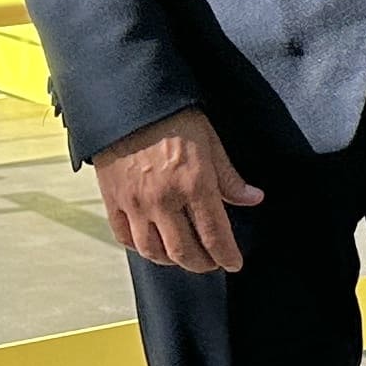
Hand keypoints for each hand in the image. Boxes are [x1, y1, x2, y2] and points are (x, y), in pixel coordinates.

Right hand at [89, 108, 259, 271]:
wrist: (127, 101)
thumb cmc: (172, 115)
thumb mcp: (210, 140)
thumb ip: (229, 177)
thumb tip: (253, 198)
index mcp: (193, 185)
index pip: (214, 235)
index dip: (226, 256)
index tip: (233, 263)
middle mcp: (163, 201)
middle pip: (184, 252)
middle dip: (202, 264)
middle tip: (212, 263)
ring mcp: (135, 204)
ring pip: (153, 251)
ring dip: (172, 261)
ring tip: (184, 257)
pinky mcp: (113, 200)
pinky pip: (125, 237)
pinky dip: (140, 248)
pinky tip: (153, 245)